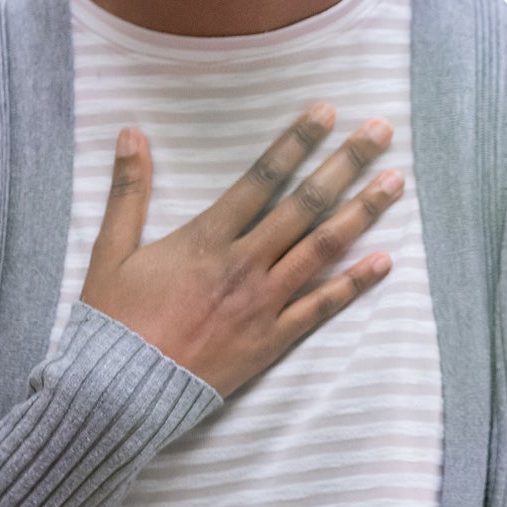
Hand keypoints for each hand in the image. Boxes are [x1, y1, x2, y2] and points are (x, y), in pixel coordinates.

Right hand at [79, 103, 402, 395]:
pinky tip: (385, 260)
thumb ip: (128, 190)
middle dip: (346, 164)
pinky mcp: (272, 340)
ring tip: (395, 182)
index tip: (326, 111)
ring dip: (363, 212)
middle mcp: (244, 265)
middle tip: (380, 132)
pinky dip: (355, 283)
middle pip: (306, 204)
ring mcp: (263, 303)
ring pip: (323, 248)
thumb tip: (132, 132)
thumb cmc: (113, 323)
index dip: (297, 141)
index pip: (263, 177)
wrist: (117, 395)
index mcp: (208, 238)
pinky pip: (322, 307)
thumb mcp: (110, 251)